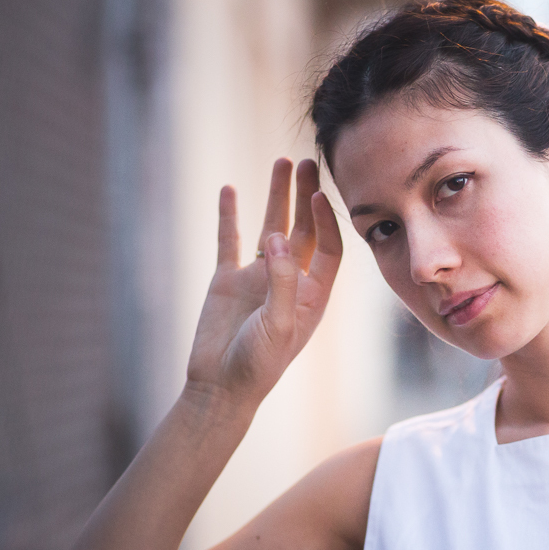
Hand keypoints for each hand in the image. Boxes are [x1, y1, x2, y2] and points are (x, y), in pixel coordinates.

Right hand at [185, 158, 342, 406]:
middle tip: (308, 162)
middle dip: (307, 196)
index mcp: (312, 293)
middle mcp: (289, 280)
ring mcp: (258, 277)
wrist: (220, 387)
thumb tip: (277, 237)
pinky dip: (229, 216)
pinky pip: (230, 241)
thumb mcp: (278, 325)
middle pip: (304, 228)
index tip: (319, 193)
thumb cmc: (259, 365)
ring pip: (271, 227)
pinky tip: (229, 189)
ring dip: (277, 196)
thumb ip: (282, 281)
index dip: (326, 220)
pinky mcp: (227, 280)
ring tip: (283, 162)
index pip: (328, 247)